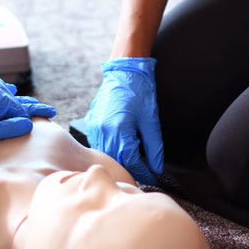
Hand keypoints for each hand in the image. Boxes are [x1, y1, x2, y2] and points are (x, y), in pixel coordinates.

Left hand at [0, 66, 55, 122]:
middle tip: (47, 109)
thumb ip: (5, 127)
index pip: (24, 110)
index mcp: (0, 107)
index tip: (51, 112)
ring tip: (28, 103)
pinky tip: (8, 90)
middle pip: (19, 101)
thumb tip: (28, 123)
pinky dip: (4, 92)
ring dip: (17, 99)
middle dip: (32, 106)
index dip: (38, 111)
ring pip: (7, 94)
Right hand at [77, 57, 163, 185]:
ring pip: (105, 154)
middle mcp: (103, 130)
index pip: (130, 162)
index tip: (152, 178)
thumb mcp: (151, 120)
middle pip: (115, 161)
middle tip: (143, 174)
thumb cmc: (139, 91)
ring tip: (133, 165)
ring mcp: (94, 127)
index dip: (142, 173)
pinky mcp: (91, 122)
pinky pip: (99, 144)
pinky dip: (109, 150)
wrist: (124, 70)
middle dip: (130, 170)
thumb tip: (156, 167)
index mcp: (119, 130)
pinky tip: (119, 150)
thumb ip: (154, 147)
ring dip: (118, 161)